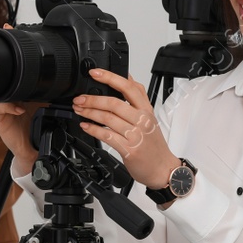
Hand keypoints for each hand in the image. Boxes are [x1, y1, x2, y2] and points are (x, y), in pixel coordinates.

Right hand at [0, 26, 43, 172]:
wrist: (33, 150)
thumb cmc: (39, 126)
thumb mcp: (51, 104)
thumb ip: (57, 90)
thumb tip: (75, 75)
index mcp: (23, 91)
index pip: (17, 67)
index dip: (14, 47)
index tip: (12, 29)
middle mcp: (11, 96)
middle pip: (4, 74)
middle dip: (5, 59)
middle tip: (8, 46)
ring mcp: (3, 107)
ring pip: (0, 91)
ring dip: (8, 85)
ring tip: (17, 82)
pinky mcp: (0, 120)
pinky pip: (0, 110)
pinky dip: (10, 107)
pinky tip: (19, 108)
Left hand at [73, 67, 178, 188]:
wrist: (162, 168)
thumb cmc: (154, 144)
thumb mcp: (150, 117)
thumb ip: (139, 97)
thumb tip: (127, 77)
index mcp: (146, 109)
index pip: (129, 87)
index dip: (110, 78)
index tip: (95, 73)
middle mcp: (142, 120)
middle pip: (114, 103)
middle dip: (93, 99)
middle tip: (80, 98)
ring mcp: (136, 135)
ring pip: (108, 118)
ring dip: (89, 113)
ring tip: (80, 110)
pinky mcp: (129, 149)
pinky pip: (106, 136)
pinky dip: (93, 130)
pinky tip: (86, 126)